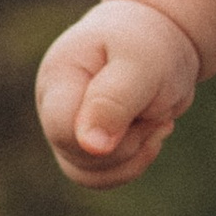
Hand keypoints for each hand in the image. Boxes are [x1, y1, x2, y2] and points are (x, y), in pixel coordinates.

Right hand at [35, 0, 202, 184]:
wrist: (161, 40)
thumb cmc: (149, 45)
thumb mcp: (141, 63)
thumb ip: (115, 100)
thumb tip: (92, 147)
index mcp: (59, 79)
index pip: (62, 127)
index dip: (96, 136)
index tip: (136, 119)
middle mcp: (54, 107)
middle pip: (79, 156)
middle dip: (129, 142)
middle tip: (155, 108)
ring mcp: (69, 129)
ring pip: (91, 174)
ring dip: (134, 154)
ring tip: (157, 119)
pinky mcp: (88, 145)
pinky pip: (105, 175)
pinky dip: (136, 160)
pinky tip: (154, 131)